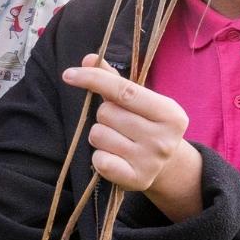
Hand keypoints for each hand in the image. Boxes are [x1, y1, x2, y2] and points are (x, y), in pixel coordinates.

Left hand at [63, 54, 200, 201]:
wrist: (166, 167)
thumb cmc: (146, 125)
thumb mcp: (139, 101)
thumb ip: (114, 80)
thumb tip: (88, 59)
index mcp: (170, 113)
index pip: (124, 91)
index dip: (94, 79)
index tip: (68, 74)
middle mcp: (164, 138)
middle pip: (106, 113)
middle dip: (104, 114)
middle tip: (120, 124)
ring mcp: (152, 161)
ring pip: (97, 135)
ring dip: (100, 135)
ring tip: (119, 140)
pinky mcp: (137, 180)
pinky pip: (98, 159)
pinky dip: (99, 157)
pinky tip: (115, 157)